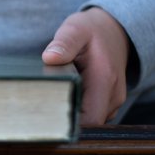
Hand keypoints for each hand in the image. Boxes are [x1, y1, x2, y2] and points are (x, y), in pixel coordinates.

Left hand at [42, 7, 128, 124]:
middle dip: (64, 121)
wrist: (114, 30)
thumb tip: (50, 58)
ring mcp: (113, 102)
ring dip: (70, 115)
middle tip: (40, 108)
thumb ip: (64, 43)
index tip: (44, 115)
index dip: (68, 123)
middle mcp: (113, 96)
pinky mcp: (108, 103)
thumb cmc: (92, 30)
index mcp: (105, 79)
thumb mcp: (75, 29)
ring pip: (90, 123)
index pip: (89, 119)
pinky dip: (77, 110)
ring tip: (50, 99)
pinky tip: (61, 98)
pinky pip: (91, 116)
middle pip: (88, 126)